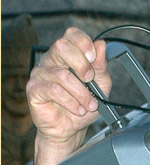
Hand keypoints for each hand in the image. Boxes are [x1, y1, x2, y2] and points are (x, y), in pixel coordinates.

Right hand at [26, 27, 111, 164]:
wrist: (71, 129)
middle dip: (81, 63)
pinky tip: (78, 109)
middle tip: (90, 79)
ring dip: (81, 93)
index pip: (71, 35)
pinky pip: (53, 90)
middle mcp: (51, 61)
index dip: (83, 42)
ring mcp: (40, 74)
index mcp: (67, 56)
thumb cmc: (83, 106)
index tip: (94, 58)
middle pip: (61, 45)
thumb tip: (101, 45)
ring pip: (62, 75)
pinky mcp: (34, 90)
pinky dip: (70, 101)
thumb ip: (101, 68)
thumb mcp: (101, 87)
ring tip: (89, 105)